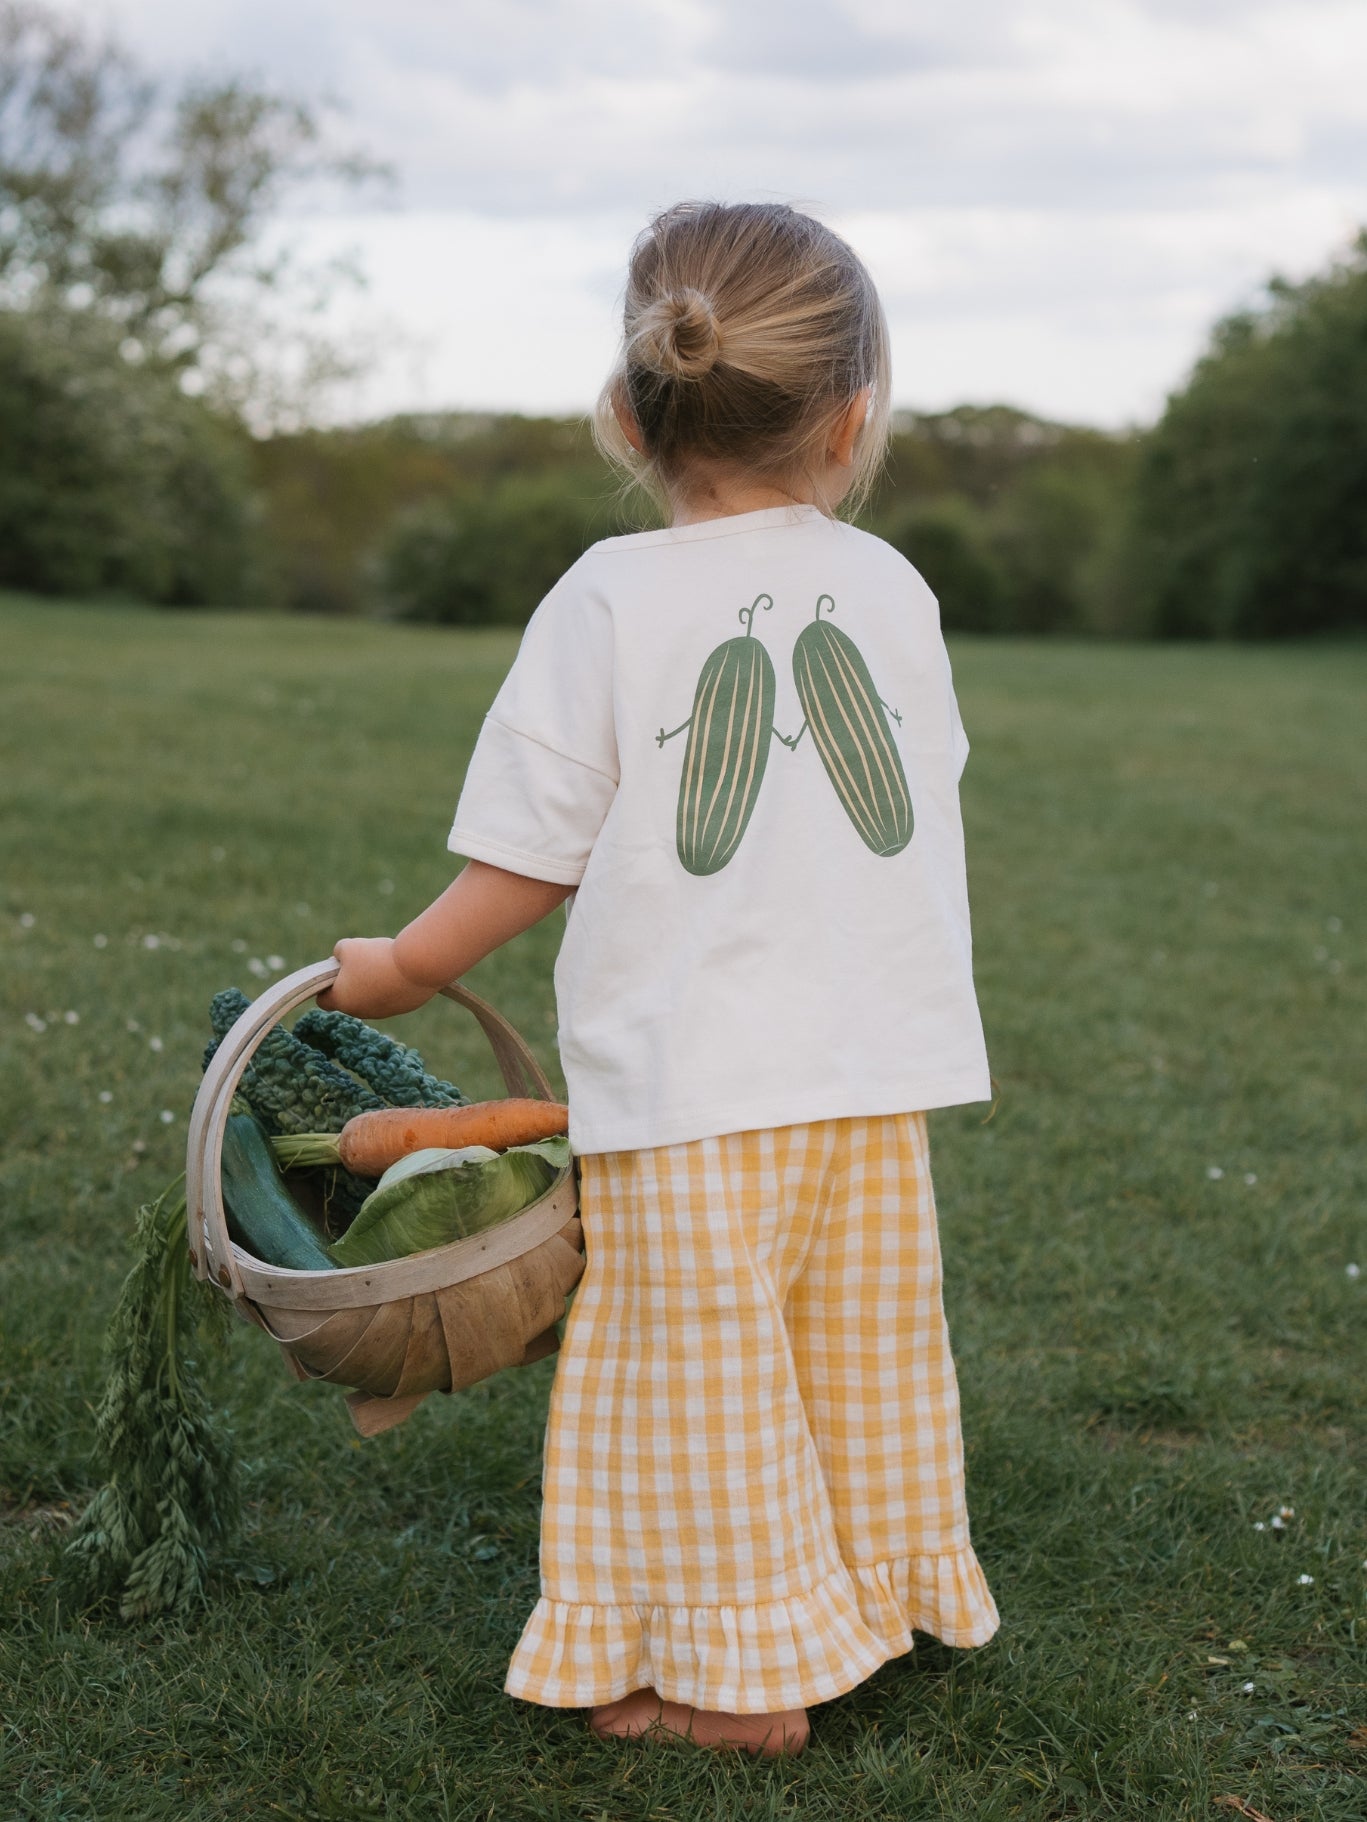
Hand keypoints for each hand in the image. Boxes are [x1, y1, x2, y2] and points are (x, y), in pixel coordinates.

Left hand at [316, 936, 437, 1017]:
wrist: (416, 966)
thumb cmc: (377, 957)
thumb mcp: (349, 946)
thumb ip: (339, 952)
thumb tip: (342, 957)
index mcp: (342, 1000)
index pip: (323, 1002)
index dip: (325, 986)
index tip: (335, 971)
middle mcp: (361, 1011)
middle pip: (350, 998)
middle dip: (353, 981)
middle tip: (363, 961)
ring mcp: (383, 1011)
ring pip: (372, 997)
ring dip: (374, 983)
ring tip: (384, 964)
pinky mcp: (402, 1007)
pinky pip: (392, 996)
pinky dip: (393, 985)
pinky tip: (400, 970)